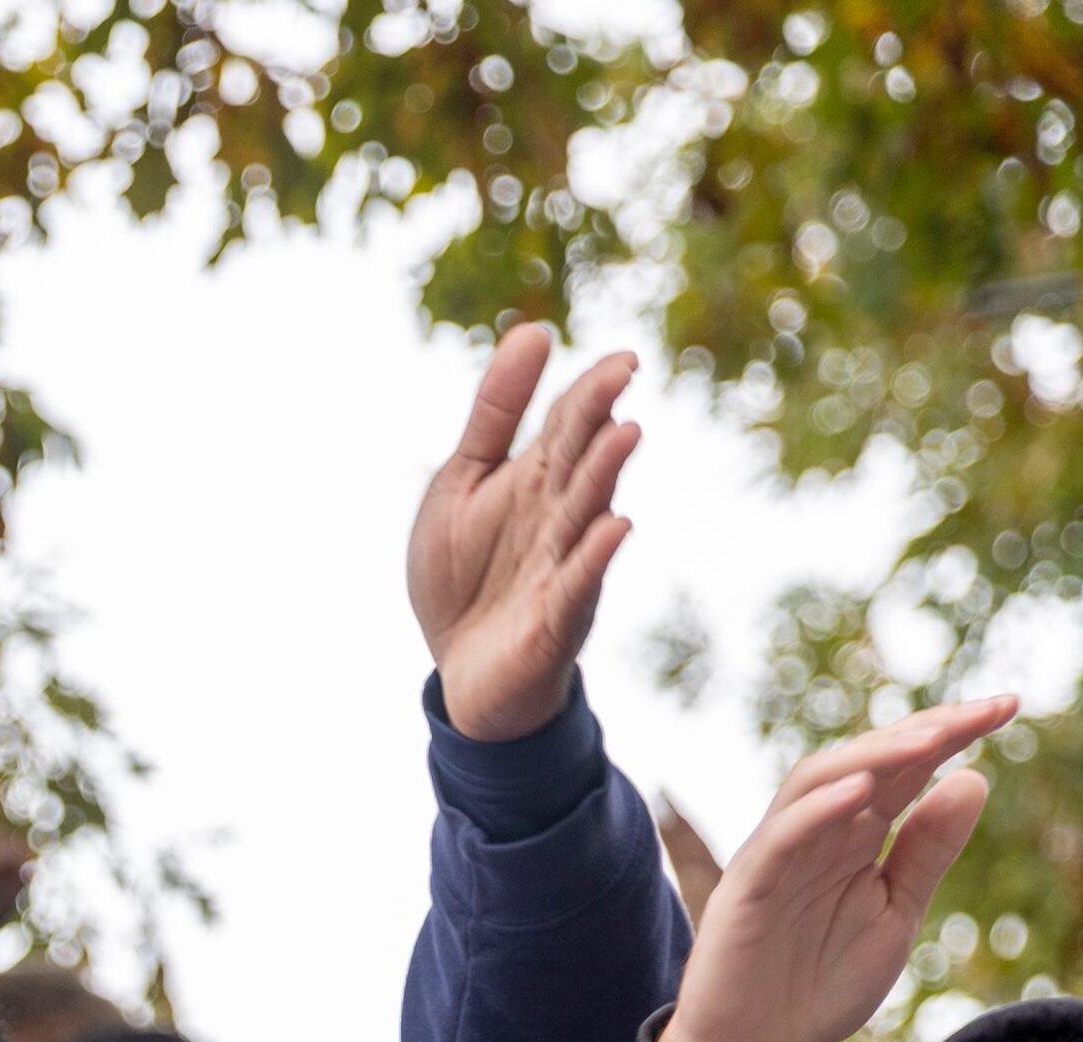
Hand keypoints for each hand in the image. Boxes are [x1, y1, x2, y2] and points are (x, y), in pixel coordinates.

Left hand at [407, 323, 641, 745]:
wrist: (459, 670)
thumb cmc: (464, 572)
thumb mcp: (462, 482)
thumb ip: (494, 415)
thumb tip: (533, 329)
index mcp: (537, 478)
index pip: (569, 423)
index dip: (590, 389)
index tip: (619, 357)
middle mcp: (558, 515)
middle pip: (580, 459)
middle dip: (597, 418)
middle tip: (619, 374)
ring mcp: (562, 564)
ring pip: (586, 513)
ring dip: (603, 474)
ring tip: (623, 432)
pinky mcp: (556, 616)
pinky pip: (578, 582)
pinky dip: (595, 556)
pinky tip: (614, 525)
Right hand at [651, 698, 1015, 1041]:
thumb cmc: (820, 983)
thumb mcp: (895, 914)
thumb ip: (927, 852)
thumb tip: (973, 778)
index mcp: (853, 837)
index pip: (904, 769)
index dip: (953, 733)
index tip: (1010, 707)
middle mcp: (815, 833)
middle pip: (868, 760)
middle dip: (927, 730)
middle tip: (988, 710)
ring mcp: (777, 856)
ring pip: (818, 782)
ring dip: (874, 756)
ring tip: (931, 740)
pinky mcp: (745, 890)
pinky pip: (780, 838)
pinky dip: (817, 810)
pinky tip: (862, 791)